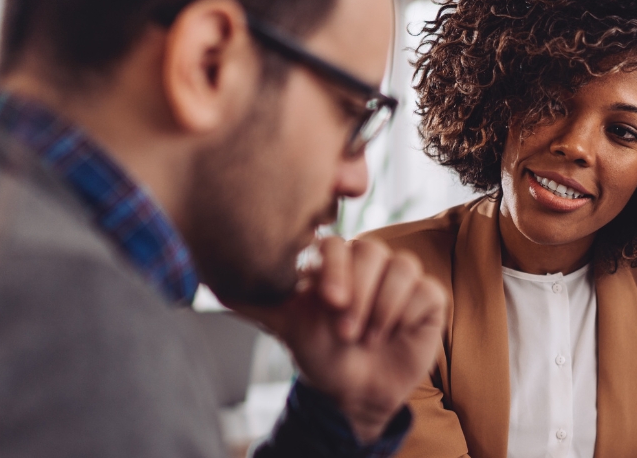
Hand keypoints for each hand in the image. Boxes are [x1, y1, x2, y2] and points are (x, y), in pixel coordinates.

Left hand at [233, 236, 446, 442]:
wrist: (353, 392)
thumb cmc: (320, 353)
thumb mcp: (286, 325)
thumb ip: (255, 300)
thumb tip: (210, 284)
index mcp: (335, 260)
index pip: (337, 243)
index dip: (336, 269)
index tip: (329, 302)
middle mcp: (369, 261)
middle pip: (371, 251)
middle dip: (358, 295)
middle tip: (346, 331)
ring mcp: (400, 276)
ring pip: (401, 267)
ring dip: (381, 308)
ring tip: (366, 338)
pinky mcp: (427, 297)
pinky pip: (425, 290)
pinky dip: (406, 314)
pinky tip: (391, 334)